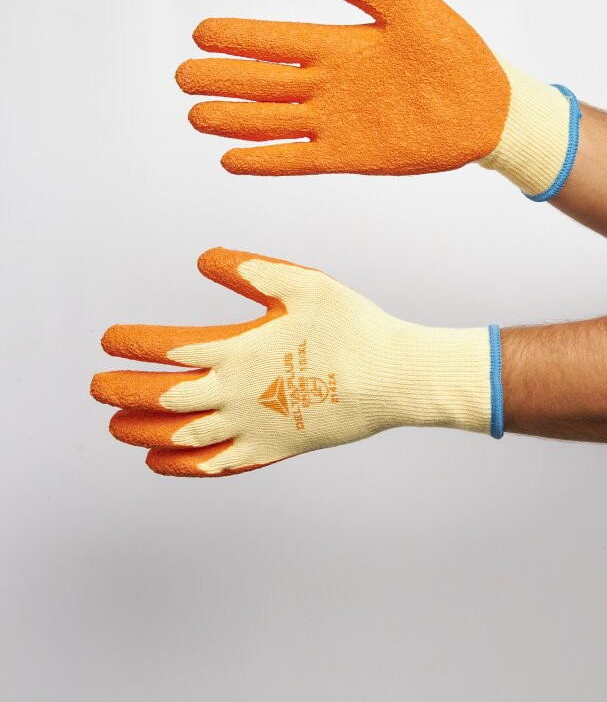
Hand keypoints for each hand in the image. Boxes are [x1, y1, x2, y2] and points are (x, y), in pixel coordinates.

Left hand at [91, 247, 497, 476]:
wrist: (393, 378)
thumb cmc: (350, 326)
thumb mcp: (301, 282)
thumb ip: (248, 269)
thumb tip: (202, 258)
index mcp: (239, 351)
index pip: (168, 348)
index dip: (132, 343)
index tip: (108, 339)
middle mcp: (237, 396)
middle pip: (163, 399)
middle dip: (123, 391)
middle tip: (97, 386)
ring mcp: (253, 429)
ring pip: (181, 437)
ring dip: (142, 431)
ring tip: (116, 426)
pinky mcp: (271, 450)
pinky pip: (215, 464)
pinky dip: (181, 466)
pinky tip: (160, 462)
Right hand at [176, 0, 578, 198]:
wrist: (489, 106)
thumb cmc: (455, 50)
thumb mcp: (411, 1)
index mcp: (340, 44)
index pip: (276, 40)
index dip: (239, 37)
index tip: (201, 32)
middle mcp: (330, 83)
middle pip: (263, 81)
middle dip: (222, 78)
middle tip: (181, 75)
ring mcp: (337, 121)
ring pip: (272, 121)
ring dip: (234, 120)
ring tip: (195, 116)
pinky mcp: (350, 155)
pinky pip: (298, 158)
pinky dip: (266, 159)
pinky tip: (231, 159)